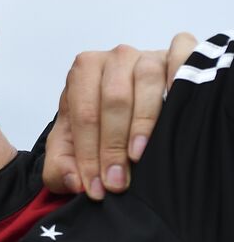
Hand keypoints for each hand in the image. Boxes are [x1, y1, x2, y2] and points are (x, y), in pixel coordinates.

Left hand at [43, 32, 196, 199]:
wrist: (127, 103)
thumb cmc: (99, 123)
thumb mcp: (71, 146)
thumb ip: (60, 166)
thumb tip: (74, 181)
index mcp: (83, 72)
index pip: (83, 115)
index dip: (88, 154)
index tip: (97, 187)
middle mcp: (114, 58)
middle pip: (113, 99)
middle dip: (112, 145)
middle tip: (117, 181)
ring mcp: (147, 55)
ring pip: (146, 80)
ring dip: (143, 121)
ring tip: (138, 155)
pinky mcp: (176, 55)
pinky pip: (180, 58)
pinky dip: (180, 76)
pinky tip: (180, 107)